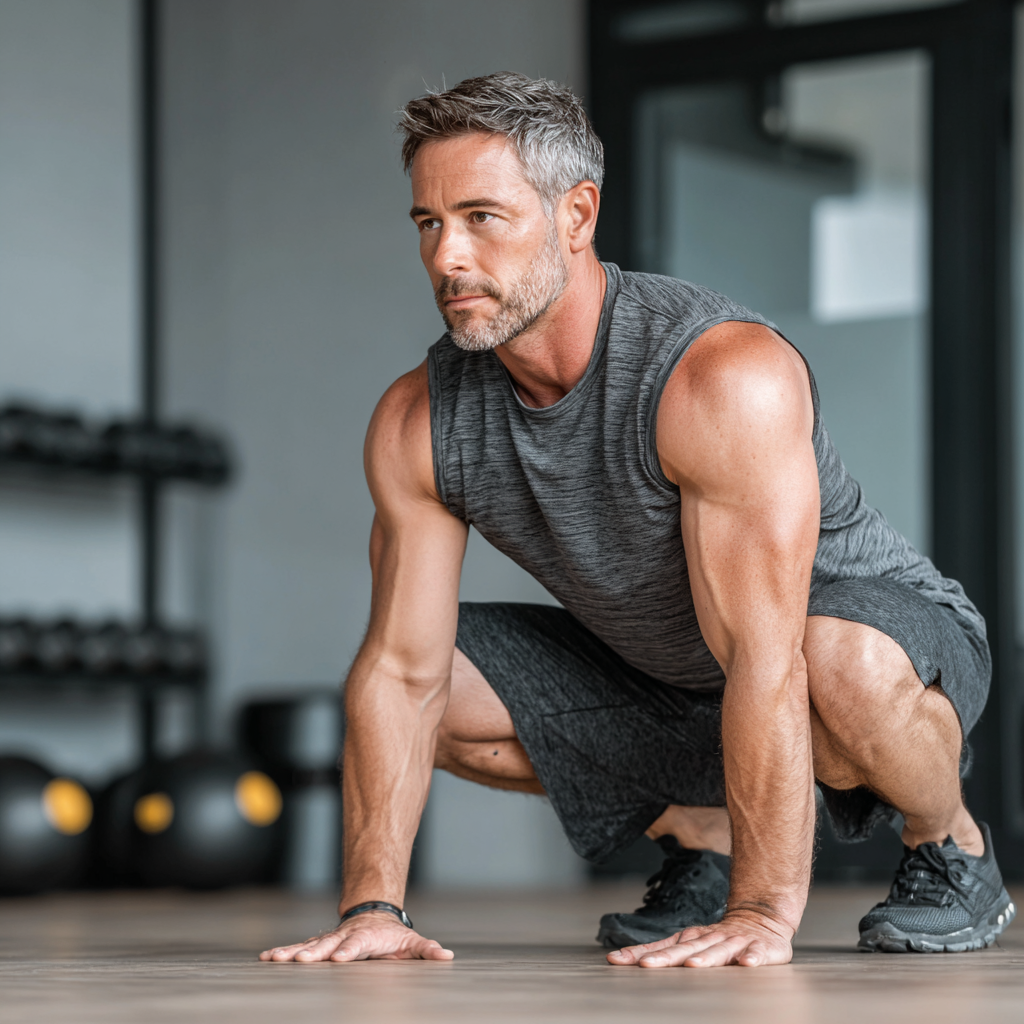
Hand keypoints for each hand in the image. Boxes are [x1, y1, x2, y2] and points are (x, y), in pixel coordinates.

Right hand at [259, 910, 454, 962]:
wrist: (373, 916)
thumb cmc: (393, 937)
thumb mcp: (412, 944)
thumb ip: (426, 951)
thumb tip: (446, 956)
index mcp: (366, 938)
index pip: (357, 944)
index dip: (348, 950)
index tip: (339, 957)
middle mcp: (344, 937)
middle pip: (328, 944)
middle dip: (314, 953)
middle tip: (298, 960)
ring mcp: (330, 940)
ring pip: (309, 945)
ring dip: (291, 951)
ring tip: (274, 958)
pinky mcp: (318, 945)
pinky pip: (299, 948)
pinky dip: (283, 952)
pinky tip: (266, 958)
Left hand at [605, 910, 793, 968]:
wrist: (761, 918)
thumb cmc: (719, 938)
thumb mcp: (689, 943)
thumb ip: (661, 951)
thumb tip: (619, 958)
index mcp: (690, 939)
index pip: (661, 947)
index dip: (639, 953)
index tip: (616, 960)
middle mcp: (708, 939)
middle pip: (685, 949)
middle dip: (665, 958)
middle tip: (645, 966)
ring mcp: (734, 943)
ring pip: (718, 951)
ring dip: (706, 958)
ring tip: (693, 966)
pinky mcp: (759, 948)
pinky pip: (755, 954)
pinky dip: (751, 958)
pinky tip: (746, 964)